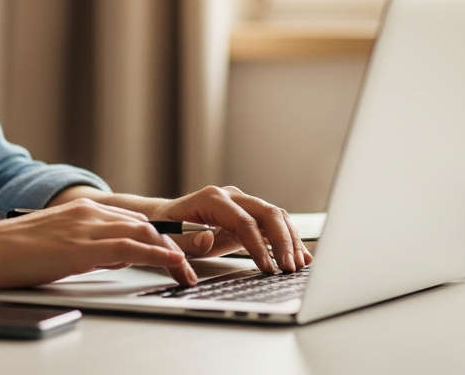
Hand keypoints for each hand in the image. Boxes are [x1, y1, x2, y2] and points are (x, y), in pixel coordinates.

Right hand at [0, 199, 196, 288]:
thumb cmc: (11, 252)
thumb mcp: (57, 244)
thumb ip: (87, 246)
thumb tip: (113, 259)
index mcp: (83, 210)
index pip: (133, 220)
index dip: (159, 235)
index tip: (177, 250)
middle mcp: (89, 212)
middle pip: (145, 224)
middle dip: (173, 243)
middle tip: (190, 262)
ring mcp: (86, 227)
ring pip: (144, 233)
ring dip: (172, 252)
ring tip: (188, 270)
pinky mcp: (82, 247)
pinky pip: (131, 248)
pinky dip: (157, 255)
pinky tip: (172, 265)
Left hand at [149, 186, 311, 274]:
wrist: (164, 217)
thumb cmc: (166, 228)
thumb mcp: (169, 238)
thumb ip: (188, 240)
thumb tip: (208, 238)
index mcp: (213, 199)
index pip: (244, 221)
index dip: (258, 246)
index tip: (268, 268)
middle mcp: (231, 197)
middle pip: (267, 213)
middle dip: (283, 241)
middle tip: (289, 267)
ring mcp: (242, 203)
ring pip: (275, 216)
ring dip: (290, 240)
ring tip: (300, 264)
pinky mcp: (248, 214)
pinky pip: (273, 224)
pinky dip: (288, 239)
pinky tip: (300, 255)